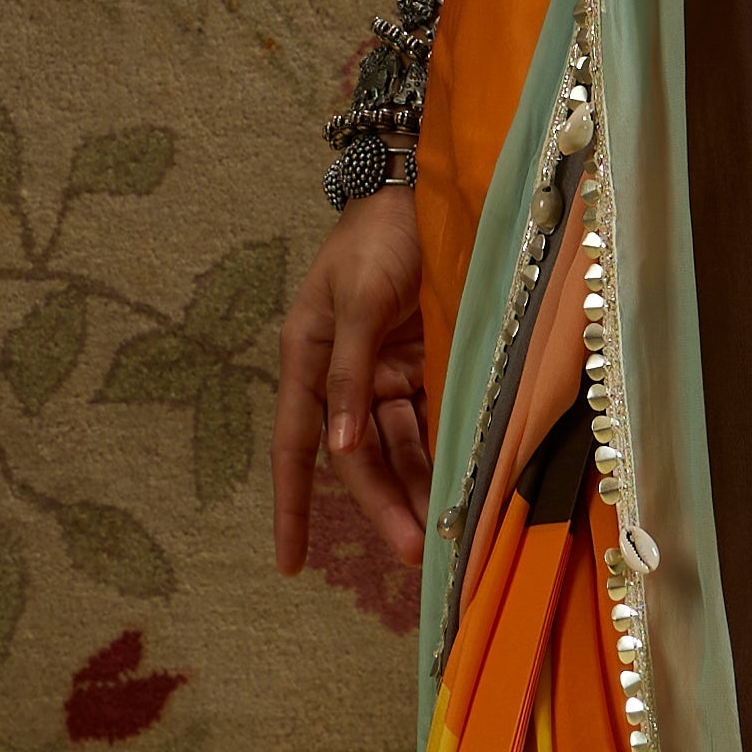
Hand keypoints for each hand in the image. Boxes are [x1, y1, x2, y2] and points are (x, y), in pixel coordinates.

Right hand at [275, 185, 432, 574]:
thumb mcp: (357, 298)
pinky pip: (429, 420)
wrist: (421, 189)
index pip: (296, 446)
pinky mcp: (422, 364)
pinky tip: (460, 487)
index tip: (291, 563)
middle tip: (414, 552)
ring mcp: (384, 373)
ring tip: (442, 537)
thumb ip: (348, 371)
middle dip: (382, 507)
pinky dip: (441, 453)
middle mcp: (343, 376)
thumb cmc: (378, 237)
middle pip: (359, 458)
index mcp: (309, 358)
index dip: (293, 504)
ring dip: (415, 489)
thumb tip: (339, 448)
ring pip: (398, 447)